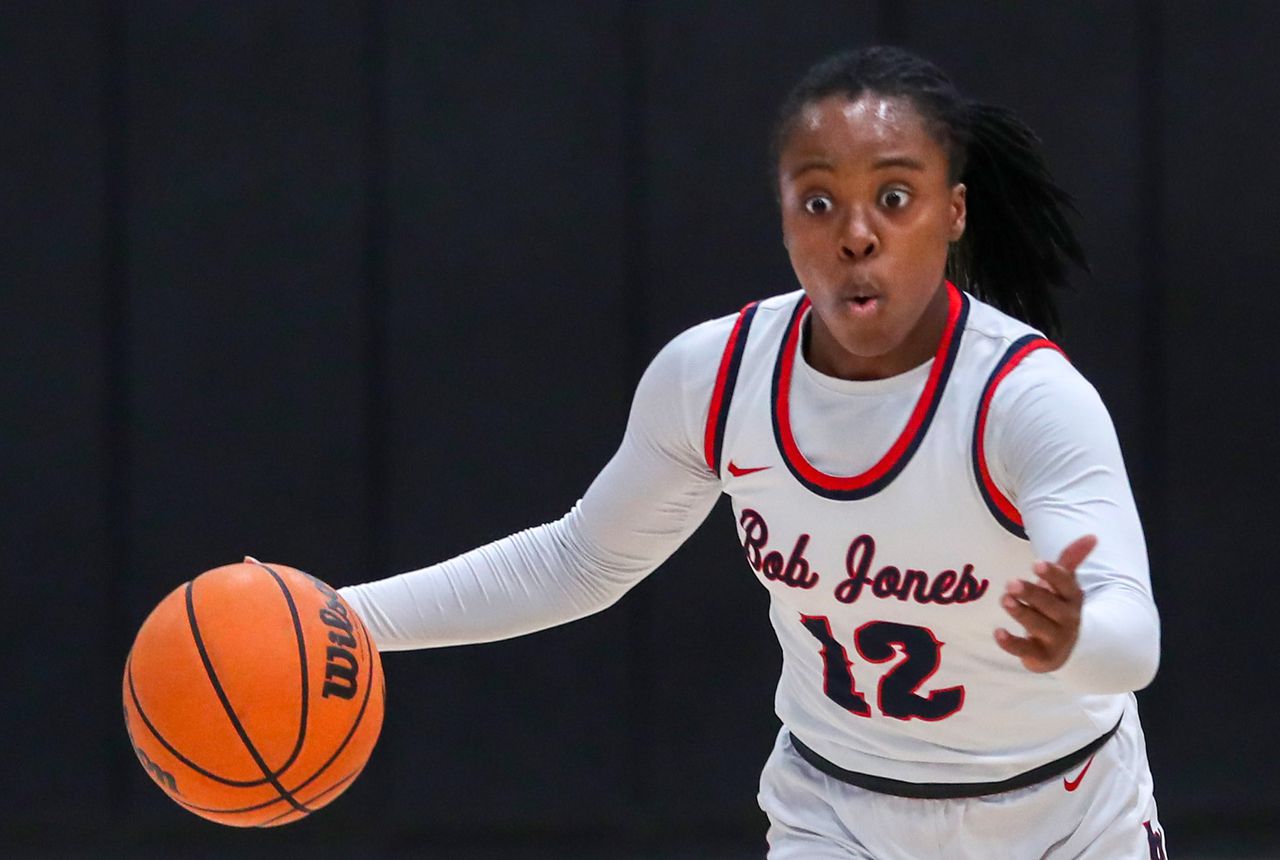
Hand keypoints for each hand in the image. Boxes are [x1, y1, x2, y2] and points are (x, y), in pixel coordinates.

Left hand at [994, 534, 1095, 672]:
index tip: (1036, 563)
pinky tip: (997, 632)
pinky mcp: (1040, 656)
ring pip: (1038, 626)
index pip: (1065, 585)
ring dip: (1021, 613)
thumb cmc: (1058, 606)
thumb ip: (1071, 559)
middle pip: (1051, 606)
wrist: (1065, 647)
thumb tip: (1092, 536)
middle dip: (1032, 594)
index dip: (1052, 574)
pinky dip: (1011, 643)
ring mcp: (1054, 639)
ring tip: (1004, 600)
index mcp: (1072, 598)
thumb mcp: (1064, 584)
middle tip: (1011, 583)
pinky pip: (1025, 650)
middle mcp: (1067, 619)